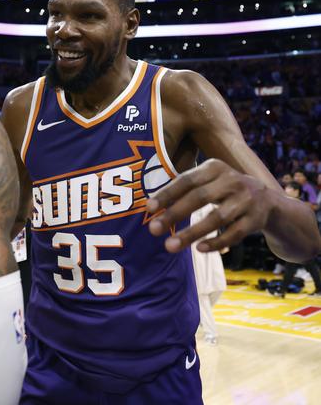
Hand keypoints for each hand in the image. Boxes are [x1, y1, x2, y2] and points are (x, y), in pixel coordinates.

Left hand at [146, 159, 271, 252]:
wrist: (267, 200)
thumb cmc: (223, 190)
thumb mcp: (208, 180)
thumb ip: (183, 189)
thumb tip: (150, 207)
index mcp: (215, 168)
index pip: (187, 180)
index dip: (167, 193)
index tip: (149, 208)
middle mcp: (232, 180)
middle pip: (199, 197)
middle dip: (174, 214)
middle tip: (153, 229)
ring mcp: (246, 200)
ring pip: (217, 218)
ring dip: (191, 233)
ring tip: (170, 246)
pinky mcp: (256, 219)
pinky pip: (234, 233)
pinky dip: (216, 242)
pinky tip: (199, 249)